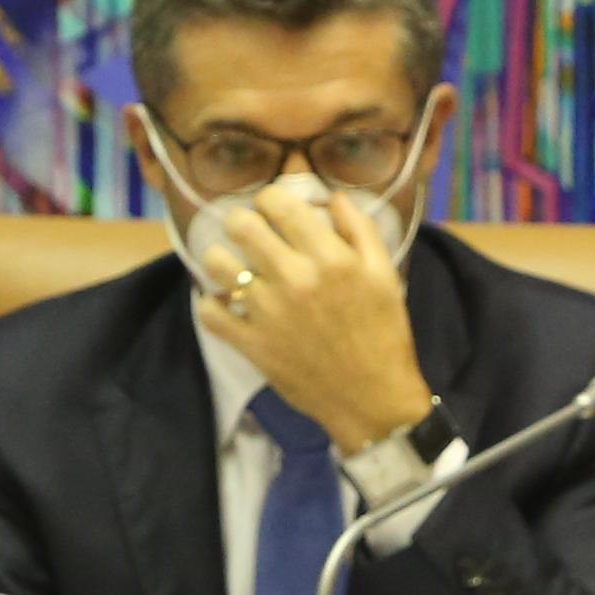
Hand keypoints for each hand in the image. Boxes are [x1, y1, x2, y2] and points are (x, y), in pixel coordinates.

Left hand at [197, 175, 432, 452]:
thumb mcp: (385, 274)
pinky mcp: (252, 344)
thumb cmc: (384, 333)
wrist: (373, 398)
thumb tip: (332, 196)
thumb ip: (360, 229)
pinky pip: (210, 312)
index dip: (270, 200)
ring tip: (236, 268)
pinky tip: (229, 305)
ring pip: (217, 263)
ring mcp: (267, 312)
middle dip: (241, 222)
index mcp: (329, 256)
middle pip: (240, 224)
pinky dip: (213, 305)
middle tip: (250, 234)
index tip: (275, 212)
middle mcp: (294, 277)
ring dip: (223, 259)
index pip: (277, 202)